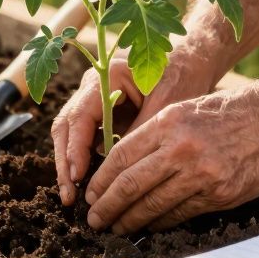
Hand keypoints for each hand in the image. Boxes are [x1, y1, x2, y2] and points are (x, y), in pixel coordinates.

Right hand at [51, 52, 213, 205]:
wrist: (192, 60)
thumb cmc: (183, 77)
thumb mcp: (167, 105)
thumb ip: (142, 131)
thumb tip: (121, 170)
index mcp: (107, 76)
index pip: (79, 116)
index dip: (75, 149)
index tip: (77, 177)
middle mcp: (93, 86)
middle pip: (67, 127)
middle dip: (65, 163)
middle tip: (70, 196)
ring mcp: (93, 99)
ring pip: (70, 134)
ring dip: (70, 165)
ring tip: (73, 197)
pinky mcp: (101, 114)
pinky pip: (84, 139)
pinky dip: (83, 161)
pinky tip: (88, 185)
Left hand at [84, 84, 258, 233]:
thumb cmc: (231, 111)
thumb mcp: (187, 109)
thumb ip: (156, 135)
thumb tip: (122, 166)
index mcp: (168, 122)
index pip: (121, 157)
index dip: (101, 181)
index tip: (90, 194)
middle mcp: (181, 148)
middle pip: (130, 185)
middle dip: (107, 207)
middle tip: (94, 220)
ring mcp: (201, 174)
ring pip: (153, 205)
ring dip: (130, 221)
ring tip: (116, 229)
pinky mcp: (219, 194)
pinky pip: (180, 214)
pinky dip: (160, 223)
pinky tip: (149, 227)